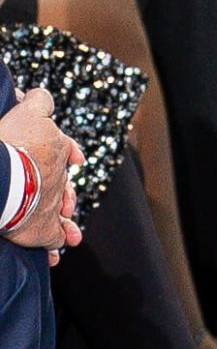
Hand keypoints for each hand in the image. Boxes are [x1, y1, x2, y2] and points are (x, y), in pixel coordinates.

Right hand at [0, 87, 84, 253]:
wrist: (3, 176)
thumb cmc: (11, 142)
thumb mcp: (27, 111)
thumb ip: (37, 100)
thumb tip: (32, 92)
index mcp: (57, 147)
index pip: (66, 148)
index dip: (70, 153)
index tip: (77, 159)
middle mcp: (59, 175)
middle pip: (65, 183)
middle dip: (65, 191)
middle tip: (64, 199)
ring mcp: (53, 203)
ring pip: (63, 213)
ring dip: (65, 221)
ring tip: (72, 233)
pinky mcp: (44, 228)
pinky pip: (54, 240)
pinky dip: (55, 245)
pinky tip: (55, 256)